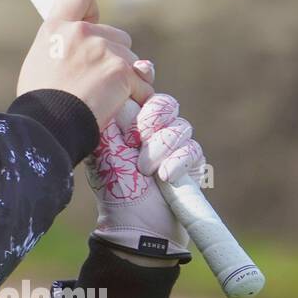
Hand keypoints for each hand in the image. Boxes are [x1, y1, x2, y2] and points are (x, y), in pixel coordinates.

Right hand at [15, 0, 154, 129]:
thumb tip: (80, 51)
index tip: (91, 24)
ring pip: (131, 60)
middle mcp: (81, 32)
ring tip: (101, 98)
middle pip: (116, 35)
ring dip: (123, 78)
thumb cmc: (39, 102)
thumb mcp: (40, 62)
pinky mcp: (122, 71)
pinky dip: (135, 97)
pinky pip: (141, 84)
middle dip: (113, 56)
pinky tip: (117, 108)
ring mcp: (104, 50)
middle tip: (95, 81)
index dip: (91, 10)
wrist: (48, 126)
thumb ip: (62, 47)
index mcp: (56, 27)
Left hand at [85, 92, 204, 258]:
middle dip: (153, 117)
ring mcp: (173, 147)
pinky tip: (164, 176)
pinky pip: (193, 150)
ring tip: (144, 168)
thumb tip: (110, 83)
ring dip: (162, 147)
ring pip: (181, 126)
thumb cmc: (113, 188)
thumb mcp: (103, 148)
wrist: (132, 227)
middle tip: (138, 137)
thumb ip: (108, 117)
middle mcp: (152, 131)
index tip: (142, 70)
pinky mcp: (190, 165)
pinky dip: (179, 162)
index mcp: (129, 122)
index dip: (144, 76)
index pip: (142, 88)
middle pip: (166, 103)